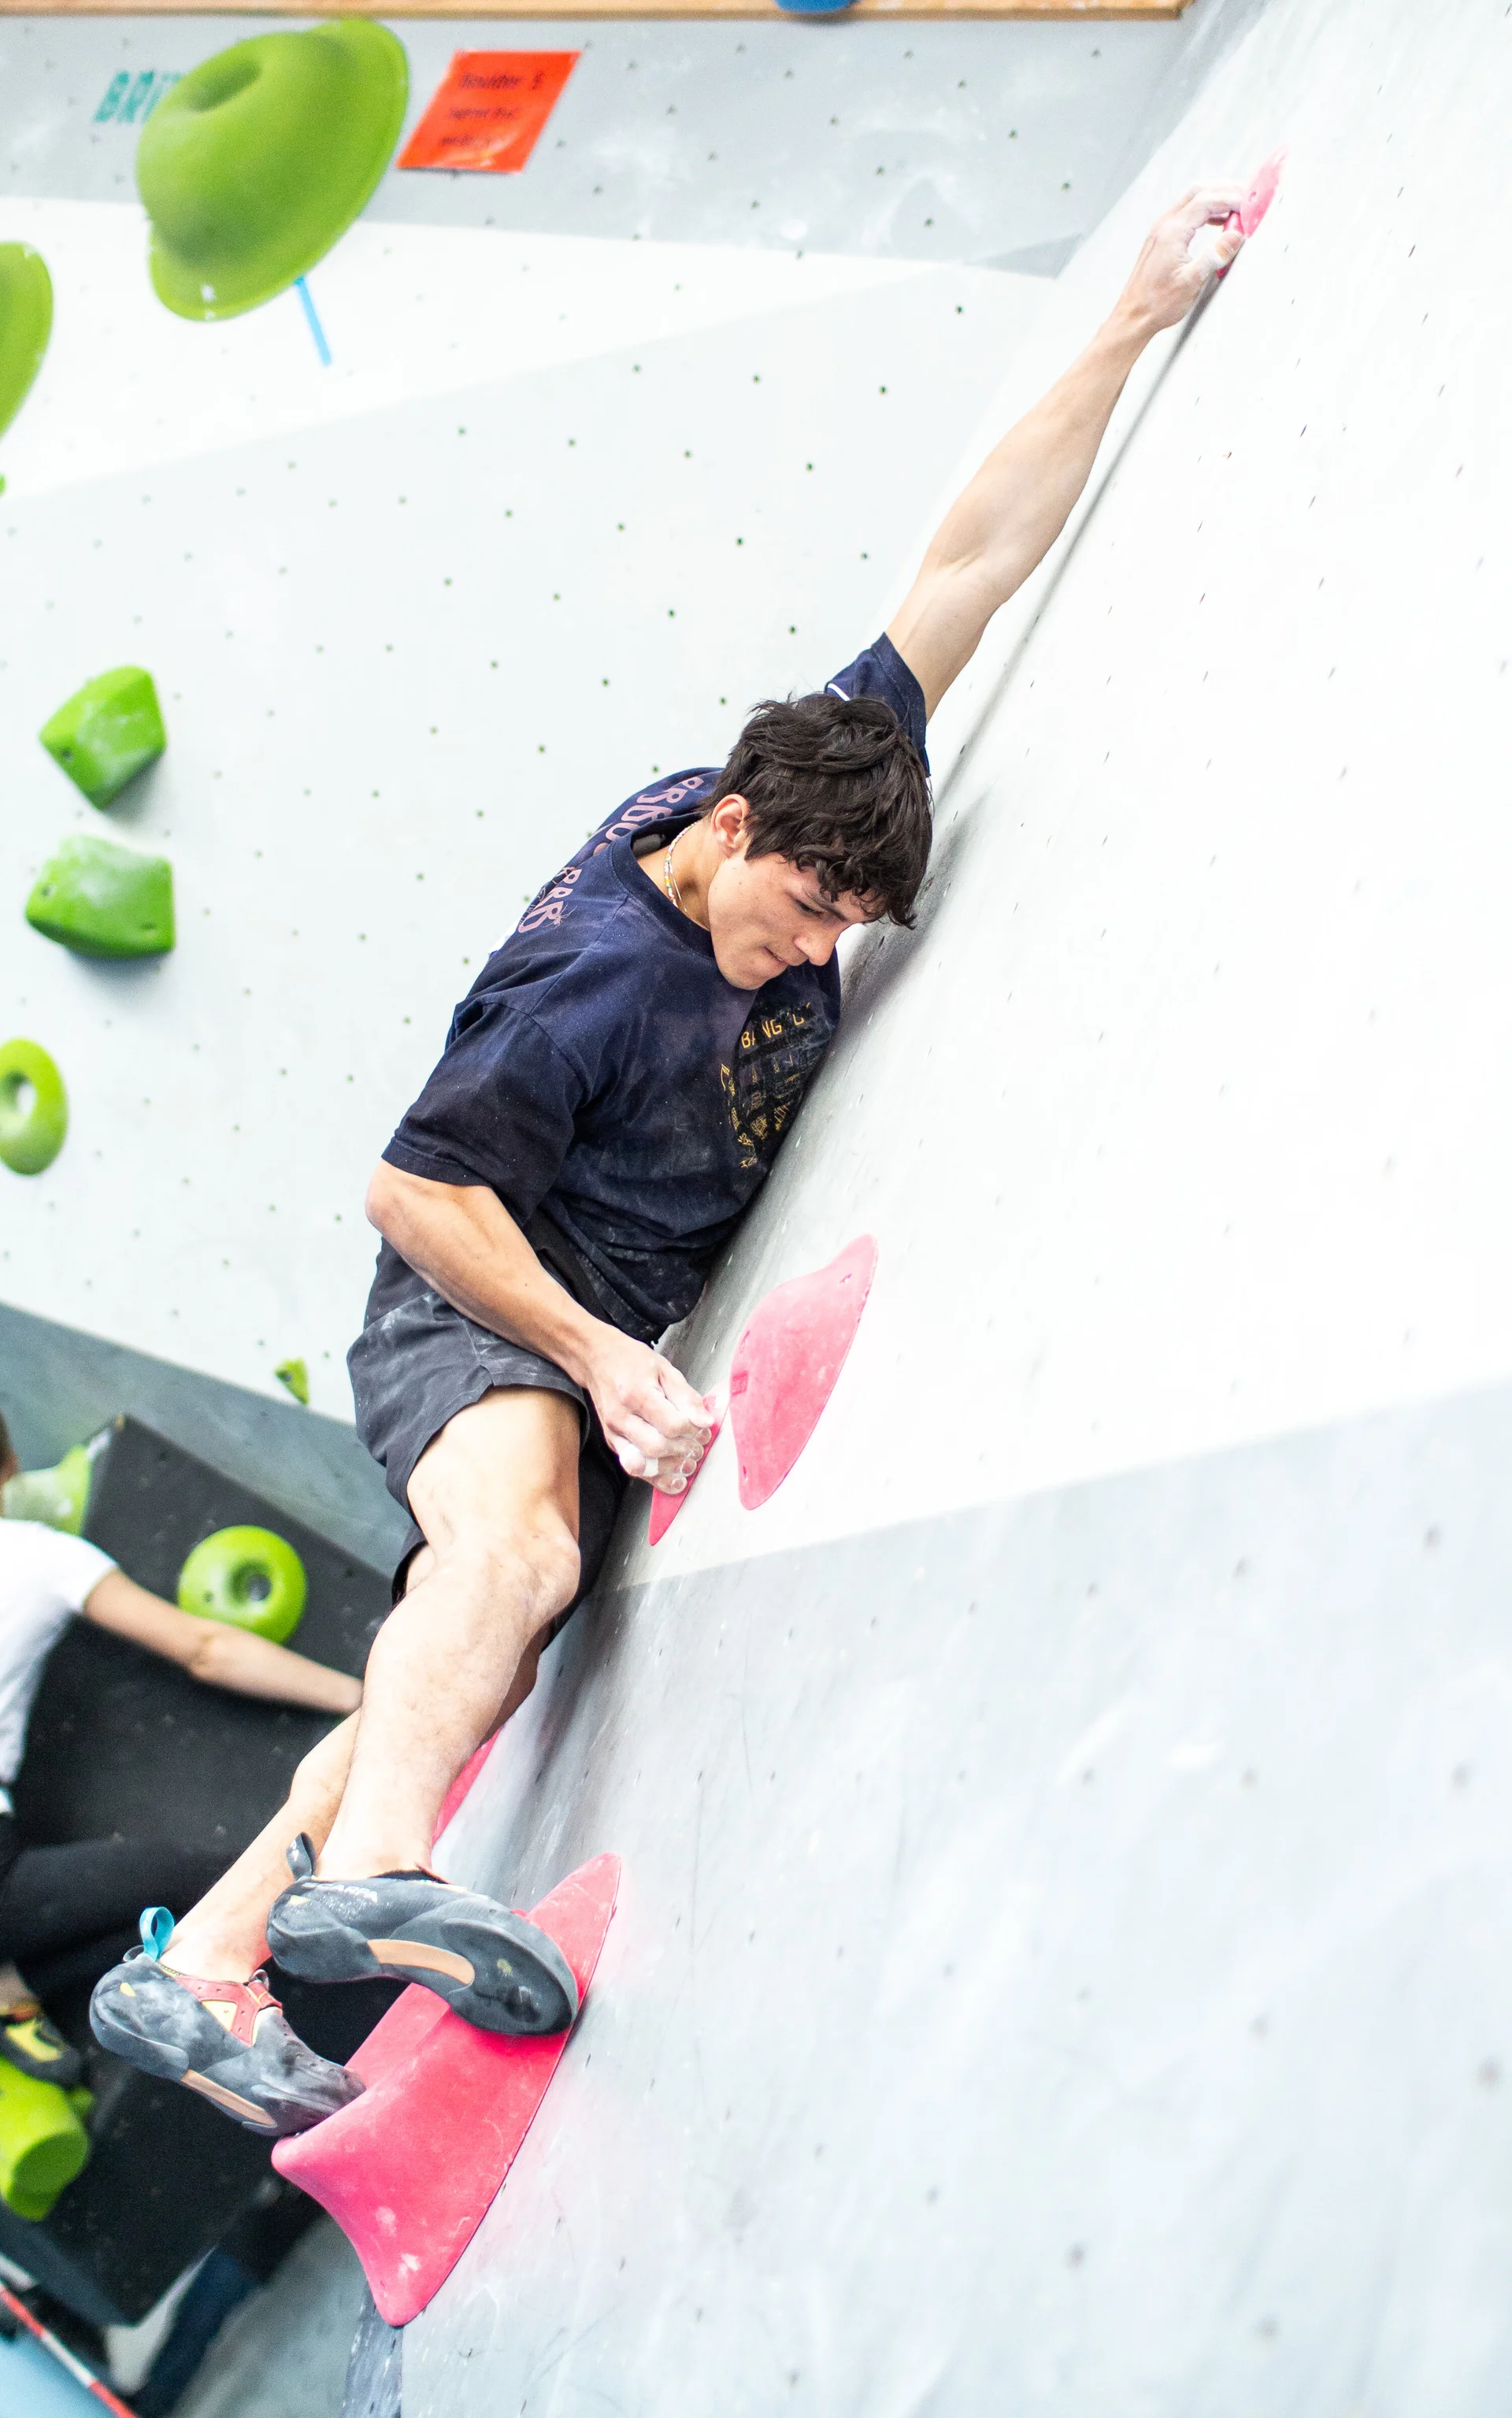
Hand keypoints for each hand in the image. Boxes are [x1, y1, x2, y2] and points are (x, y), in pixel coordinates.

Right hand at [581, 1326, 713, 1490]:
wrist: (596, 1359)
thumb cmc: (630, 1361)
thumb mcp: (664, 1369)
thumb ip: (686, 1396)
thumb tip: (705, 1421)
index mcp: (636, 1393)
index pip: (671, 1424)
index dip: (692, 1431)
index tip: (703, 1428)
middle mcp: (621, 1416)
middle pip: (656, 1447)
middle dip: (683, 1451)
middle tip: (698, 1447)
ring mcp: (614, 1432)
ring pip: (644, 1464)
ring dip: (671, 1468)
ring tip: (689, 1462)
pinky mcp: (613, 1443)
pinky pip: (634, 1468)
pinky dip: (656, 1477)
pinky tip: (674, 1478)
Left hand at [1114, 185, 1248, 338]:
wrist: (1133, 316)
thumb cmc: (1156, 304)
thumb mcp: (1192, 281)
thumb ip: (1215, 254)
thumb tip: (1236, 235)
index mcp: (1172, 232)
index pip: (1207, 200)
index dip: (1231, 199)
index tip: (1248, 205)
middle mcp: (1164, 226)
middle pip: (1199, 191)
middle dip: (1225, 190)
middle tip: (1245, 198)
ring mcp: (1161, 231)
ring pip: (1191, 200)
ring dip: (1215, 199)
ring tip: (1235, 210)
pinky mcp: (1161, 239)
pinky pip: (1186, 214)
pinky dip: (1205, 212)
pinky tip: (1217, 222)